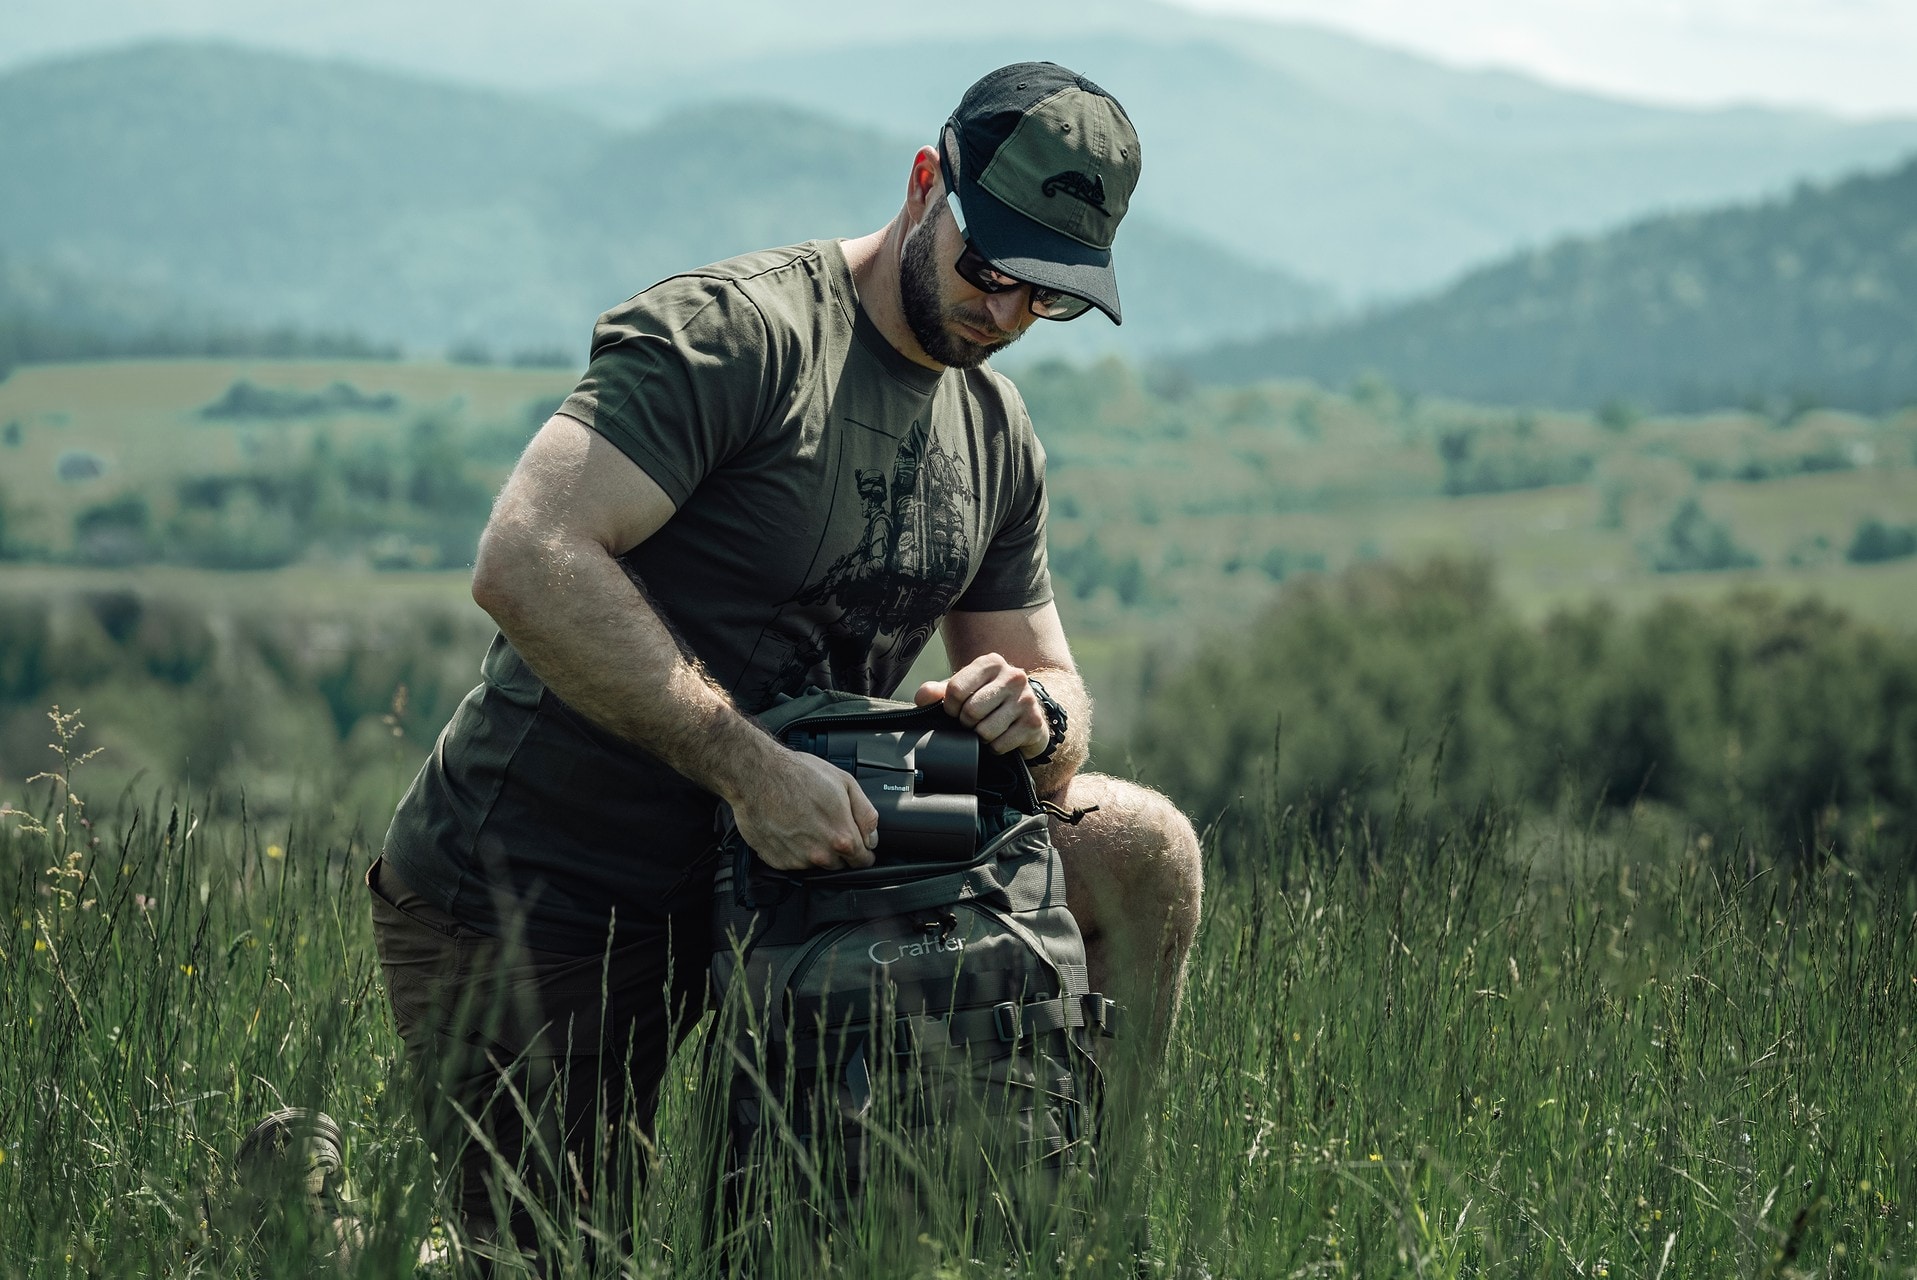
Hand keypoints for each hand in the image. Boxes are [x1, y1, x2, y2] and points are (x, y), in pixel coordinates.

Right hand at [730, 748, 879, 871]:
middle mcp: (820, 855)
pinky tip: (789, 827)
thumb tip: (873, 836)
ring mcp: (797, 860)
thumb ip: (865, 814)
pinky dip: (793, 849)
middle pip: (839, 864)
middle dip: (838, 849)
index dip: (863, 851)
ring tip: (804, 822)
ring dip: (815, 849)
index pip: (863, 861)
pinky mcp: (776, 861)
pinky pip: (793, 862)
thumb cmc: (798, 774)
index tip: (858, 843)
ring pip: (815, 864)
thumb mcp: (845, 783)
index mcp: (842, 837)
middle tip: (826, 824)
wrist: (757, 775)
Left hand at [915, 652, 1048, 758]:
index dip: (949, 707)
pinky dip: (995, 747)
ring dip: (981, 736)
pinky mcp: (1034, 722)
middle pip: (971, 711)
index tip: (955, 711)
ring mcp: (1026, 699)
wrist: (1028, 714)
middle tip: (973, 721)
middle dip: (966, 723)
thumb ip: (939, 691)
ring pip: (985, 731)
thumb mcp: (964, 690)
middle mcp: (1013, 676)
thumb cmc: (990, 700)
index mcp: (992, 663)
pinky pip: (1000, 744)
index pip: (956, 689)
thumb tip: (924, 696)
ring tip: (988, 728)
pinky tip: (1002, 736)